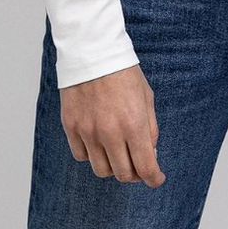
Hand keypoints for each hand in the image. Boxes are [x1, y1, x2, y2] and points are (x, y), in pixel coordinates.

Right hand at [61, 63, 166, 187]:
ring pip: (101, 170)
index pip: (145, 167)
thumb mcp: (146, 96)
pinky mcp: (71, 127)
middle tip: (138, 164)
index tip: (156, 178)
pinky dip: (92, 154)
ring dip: (113, 166)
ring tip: (117, 152)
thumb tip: (150, 155)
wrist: (92, 50)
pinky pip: (82, 156)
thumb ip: (150, 128)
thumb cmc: (123, 71)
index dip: (154, 178)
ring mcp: (88, 131)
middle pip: (123, 174)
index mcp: (133, 124)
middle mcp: (110, 132)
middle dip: (135, 173)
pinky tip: (98, 142)